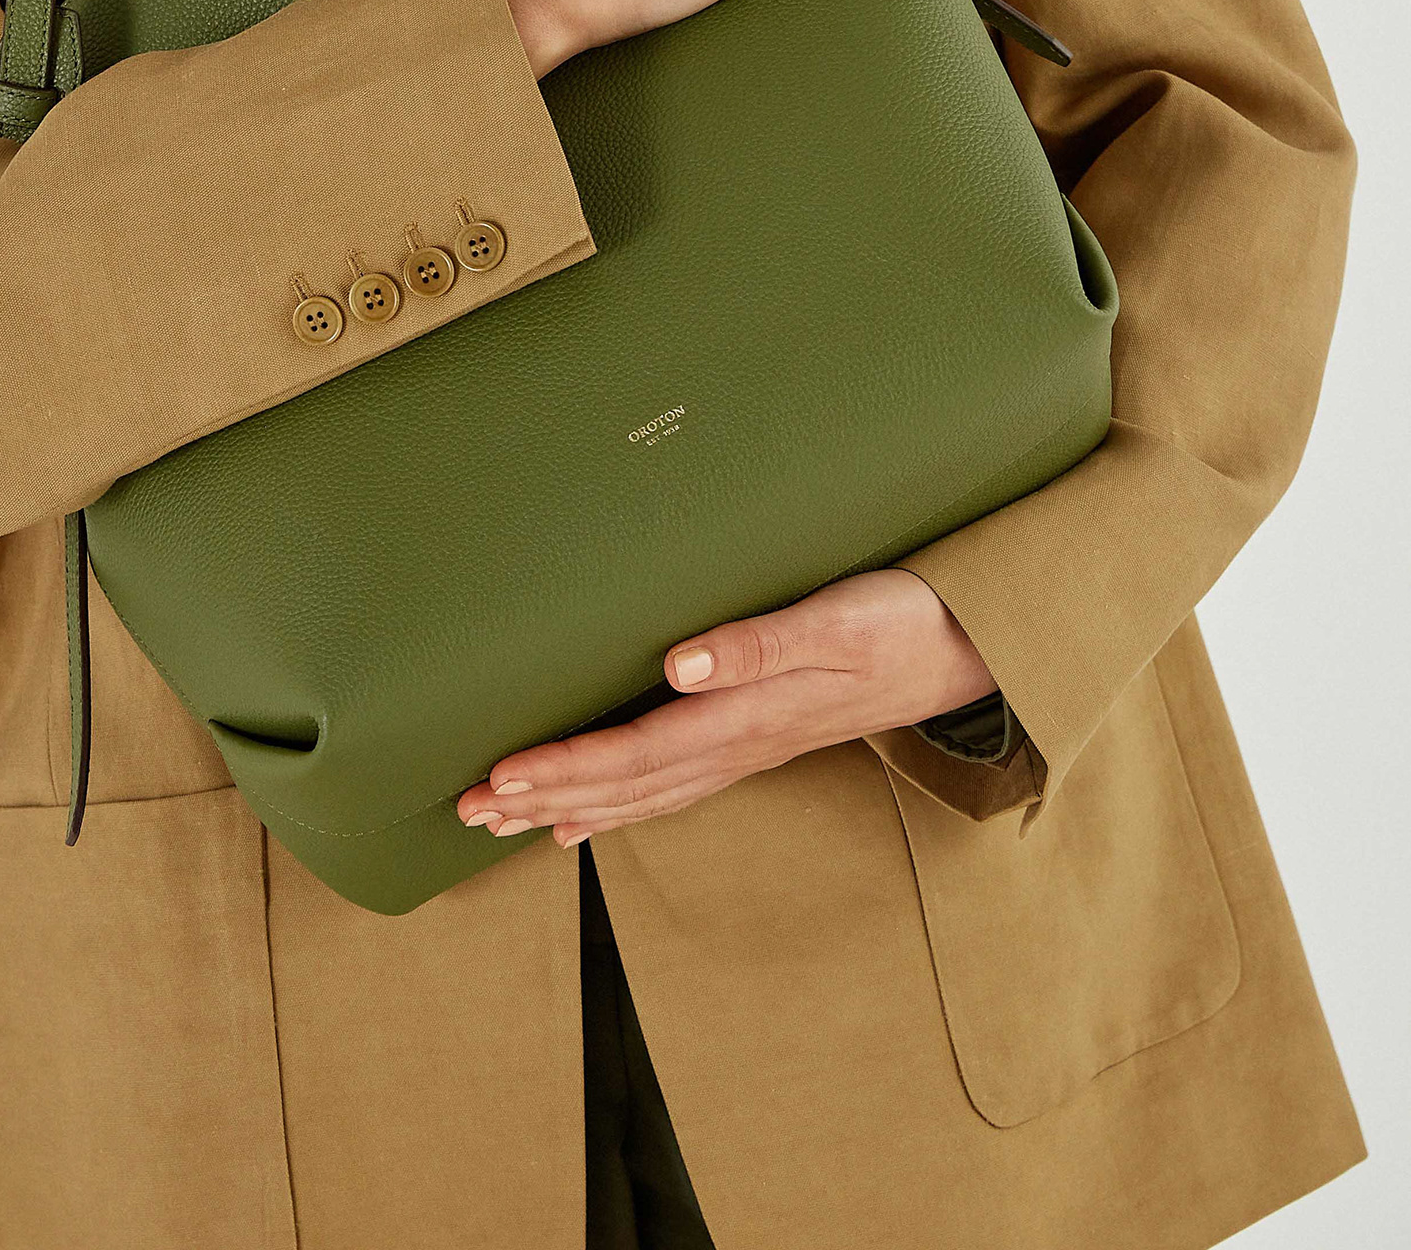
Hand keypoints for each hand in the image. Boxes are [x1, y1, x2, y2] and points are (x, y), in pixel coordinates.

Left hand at [455, 568, 995, 847]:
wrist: (971, 644)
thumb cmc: (903, 619)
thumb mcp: (835, 618)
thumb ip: (757, 643)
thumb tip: (677, 665)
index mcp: (746, 714)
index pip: (633, 753)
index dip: (562, 769)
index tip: (497, 779)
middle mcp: (739, 742)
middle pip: (625, 784)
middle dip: (542, 796)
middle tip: (467, 811)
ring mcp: (751, 747)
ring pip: (644, 792)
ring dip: (570, 805)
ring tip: (502, 820)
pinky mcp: (762, 735)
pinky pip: (675, 783)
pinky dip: (622, 803)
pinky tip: (586, 819)